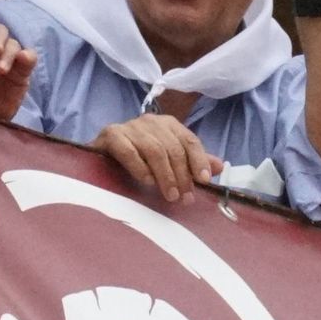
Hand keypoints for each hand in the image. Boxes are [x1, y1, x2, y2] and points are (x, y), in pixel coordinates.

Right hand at [92, 114, 225, 203]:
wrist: (101, 154)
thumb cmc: (138, 157)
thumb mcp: (168, 159)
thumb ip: (192, 162)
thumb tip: (220, 167)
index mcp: (168, 124)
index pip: (189, 140)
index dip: (199, 160)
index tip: (204, 181)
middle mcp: (150, 122)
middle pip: (173, 148)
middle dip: (182, 175)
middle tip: (185, 198)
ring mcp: (129, 126)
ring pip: (154, 150)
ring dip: (165, 175)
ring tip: (170, 195)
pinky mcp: (111, 134)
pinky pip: (128, 151)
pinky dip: (140, 167)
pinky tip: (146, 182)